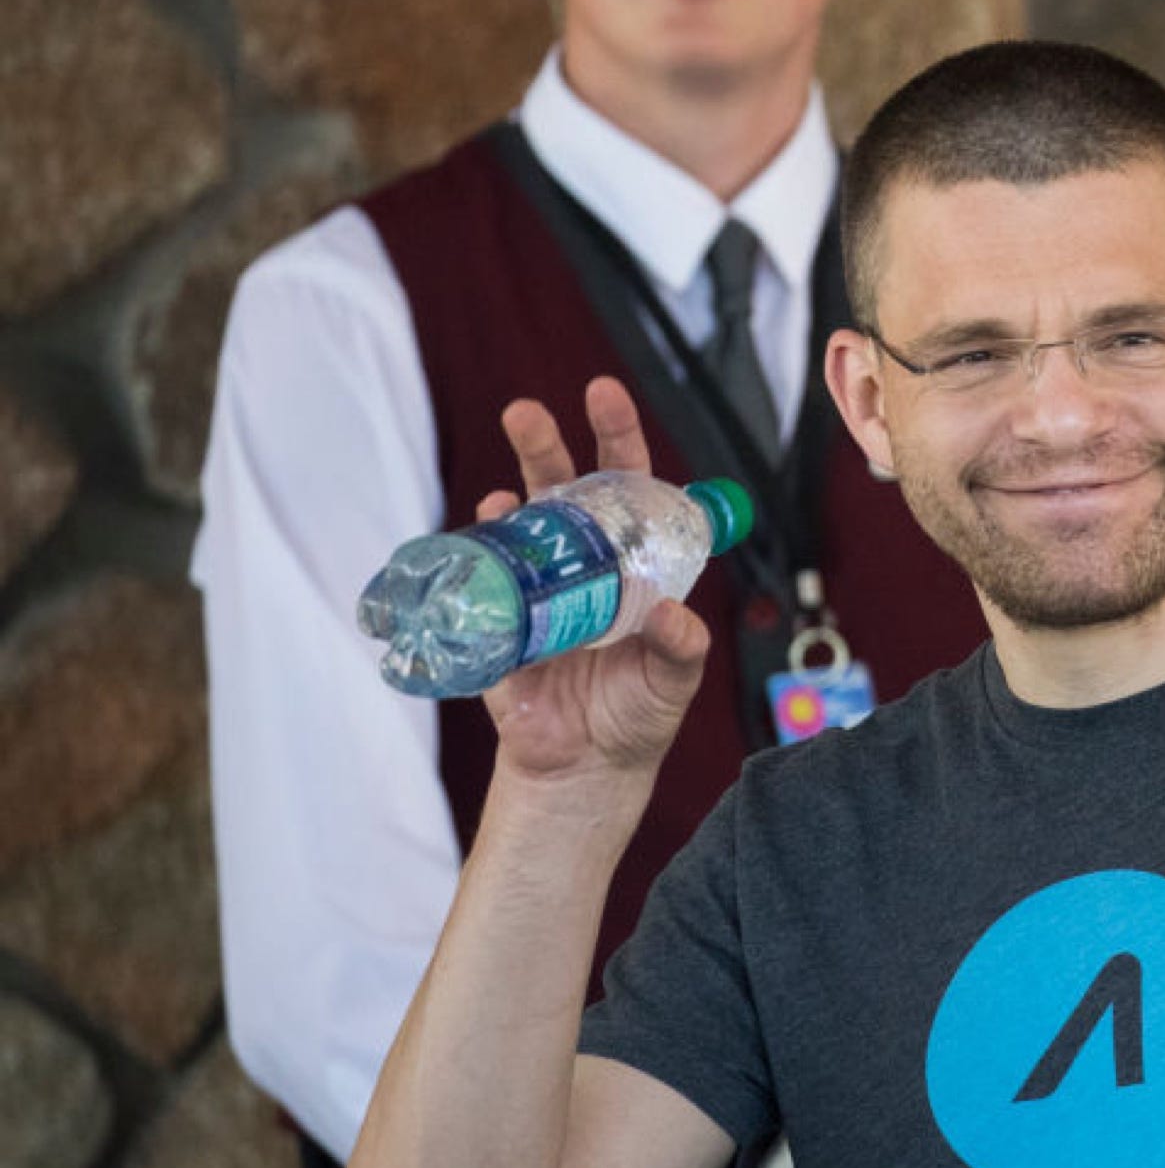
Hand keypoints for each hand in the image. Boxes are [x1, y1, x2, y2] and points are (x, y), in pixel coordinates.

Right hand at [477, 377, 709, 780]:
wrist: (584, 769)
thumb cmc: (637, 716)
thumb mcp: (673, 683)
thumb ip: (680, 649)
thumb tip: (669, 615)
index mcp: (633, 567)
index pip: (630, 491)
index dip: (619, 441)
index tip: (604, 398)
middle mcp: (583, 567)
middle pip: (564, 492)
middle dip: (547, 445)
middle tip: (530, 412)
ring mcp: (537, 590)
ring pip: (519, 524)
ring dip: (511, 487)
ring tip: (507, 473)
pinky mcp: (500, 624)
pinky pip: (484, 579)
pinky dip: (480, 548)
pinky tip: (486, 525)